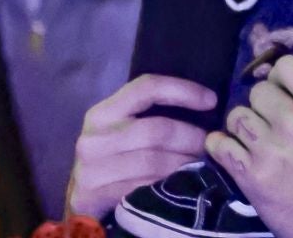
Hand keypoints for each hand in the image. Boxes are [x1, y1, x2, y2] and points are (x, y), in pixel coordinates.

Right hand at [67, 75, 218, 218]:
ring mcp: (91, 168)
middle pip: (157, 129)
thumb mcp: (119, 133)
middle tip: (207, 145)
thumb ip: (146, 119)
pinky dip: (167, 184)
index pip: (146, 88)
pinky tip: (179, 184)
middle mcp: (93, 137)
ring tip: (199, 165)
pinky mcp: (94, 196)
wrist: (80, 203)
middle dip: (190, 136)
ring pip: (154, 161)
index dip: (182, 90)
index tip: (212, 100)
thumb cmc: (109, 162)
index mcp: (102, 113)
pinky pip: (142, 187)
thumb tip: (200, 106)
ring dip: (184, 164)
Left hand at [206, 56, 292, 237]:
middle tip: (275, 117)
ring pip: (237, 115)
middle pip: (259, 90)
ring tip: (256, 134)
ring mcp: (268, 149)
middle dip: (267, 102)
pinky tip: (234, 149)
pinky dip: (222, 145)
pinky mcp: (250, 176)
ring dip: (245, 123)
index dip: (285, 76)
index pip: (286, 66)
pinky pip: (218, 145)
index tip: (289, 89)